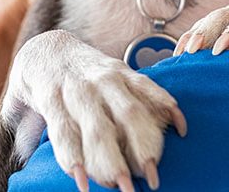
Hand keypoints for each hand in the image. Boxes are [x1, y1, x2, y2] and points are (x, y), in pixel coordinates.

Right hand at [3, 30, 186, 191]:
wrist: (45, 51)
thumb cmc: (89, 72)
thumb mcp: (115, 75)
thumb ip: (138, 95)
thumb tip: (171, 121)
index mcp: (122, 73)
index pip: (149, 91)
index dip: (167, 110)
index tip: (183, 132)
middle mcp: (103, 81)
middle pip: (129, 114)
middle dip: (143, 147)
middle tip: (154, 177)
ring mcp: (78, 92)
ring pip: (99, 129)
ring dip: (112, 161)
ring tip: (123, 187)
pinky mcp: (52, 104)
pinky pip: (64, 134)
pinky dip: (73, 158)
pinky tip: (82, 180)